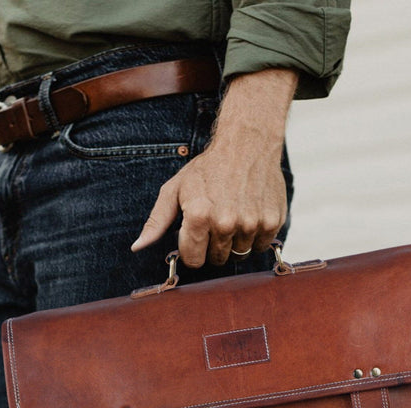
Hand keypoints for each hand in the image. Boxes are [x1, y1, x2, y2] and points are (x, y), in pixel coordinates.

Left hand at [131, 68, 297, 266]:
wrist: (247, 143)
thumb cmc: (207, 168)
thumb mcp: (175, 189)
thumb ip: (156, 221)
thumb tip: (137, 247)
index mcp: (199, 217)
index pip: (193, 260)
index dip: (192, 249)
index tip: (196, 234)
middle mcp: (226, 223)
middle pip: (217, 259)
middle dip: (214, 245)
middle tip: (216, 220)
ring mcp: (251, 224)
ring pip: (239, 254)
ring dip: (235, 241)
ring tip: (233, 214)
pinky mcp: (272, 222)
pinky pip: (260, 246)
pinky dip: (255, 236)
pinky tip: (249, 214)